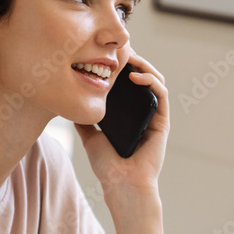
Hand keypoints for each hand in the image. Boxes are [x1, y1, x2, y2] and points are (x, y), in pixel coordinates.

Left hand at [73, 51, 168, 198]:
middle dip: (132, 60)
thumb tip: (71, 104)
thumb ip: (84, 120)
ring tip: (127, 56)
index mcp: (130, 115)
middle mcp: (144, 113)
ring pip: (155, 81)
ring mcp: (155, 117)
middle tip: (117, 48)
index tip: (106, 53)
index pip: (128, 84)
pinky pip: (161, 94)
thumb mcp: (90, 137)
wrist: (121, 185)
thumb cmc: (108, 167)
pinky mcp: (162, 122)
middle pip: (143, 77)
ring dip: (143, 65)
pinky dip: (151, 80)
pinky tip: (135, 75)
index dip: (121, 66)